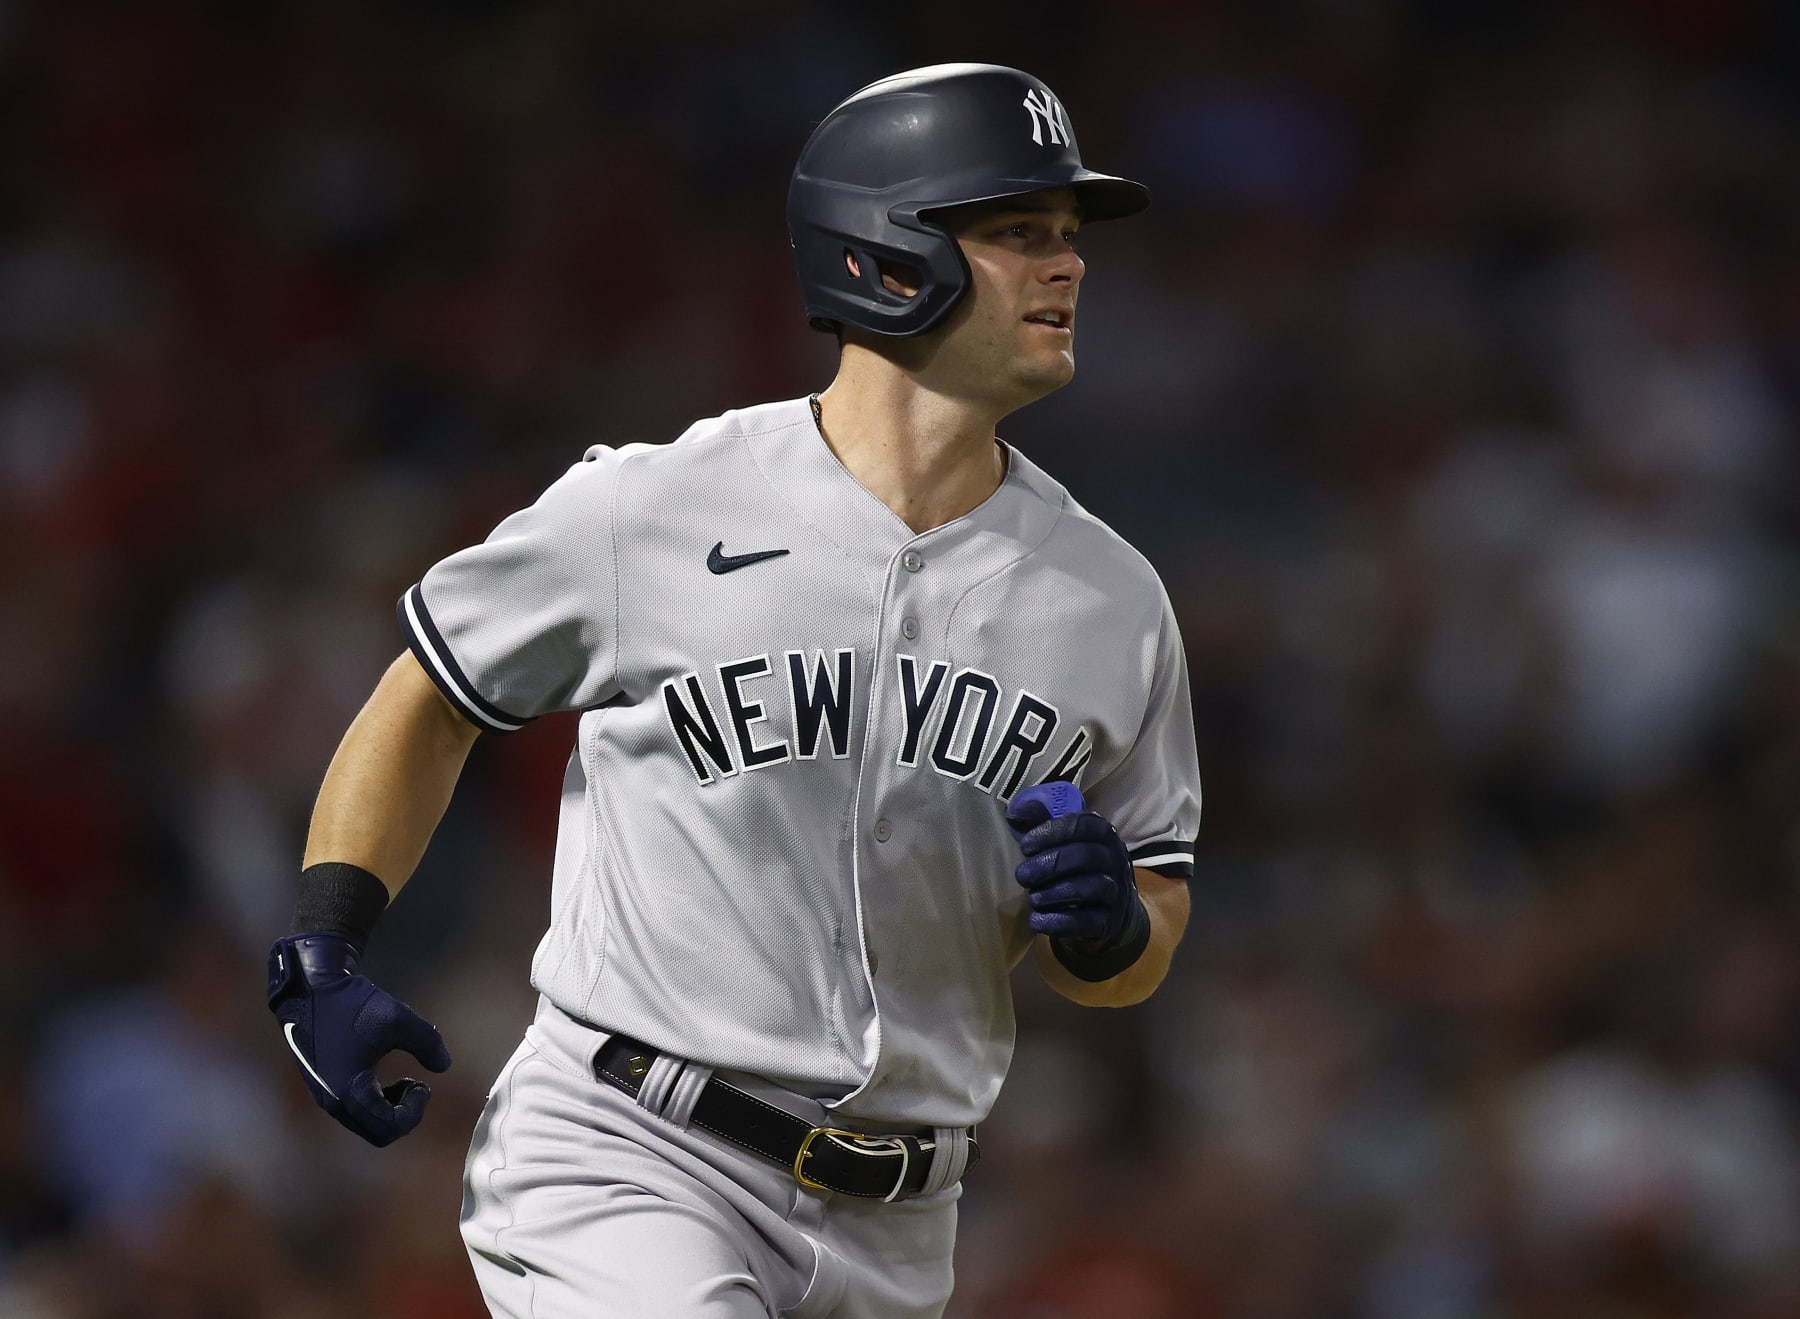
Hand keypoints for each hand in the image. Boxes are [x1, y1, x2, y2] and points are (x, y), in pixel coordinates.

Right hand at [267, 933, 450, 1146]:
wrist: (310, 989)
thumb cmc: (353, 1004)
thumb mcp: (399, 1019)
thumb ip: (427, 1043)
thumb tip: (444, 1066)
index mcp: (350, 1092)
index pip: (390, 1128)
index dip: (415, 1111)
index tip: (422, 1083)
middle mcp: (332, 1102)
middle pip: (377, 1133)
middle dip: (402, 1114)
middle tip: (414, 1085)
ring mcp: (323, 1095)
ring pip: (364, 1123)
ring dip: (387, 1109)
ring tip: (400, 1081)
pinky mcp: (320, 1086)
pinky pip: (352, 1110)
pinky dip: (372, 1101)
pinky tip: (379, 1075)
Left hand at [1005, 782, 1142, 950]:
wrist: (1113, 916)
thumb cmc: (1079, 871)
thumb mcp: (1067, 844)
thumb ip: (1043, 823)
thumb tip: (1014, 812)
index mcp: (1104, 835)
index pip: (1083, 825)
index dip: (1051, 832)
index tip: (1026, 846)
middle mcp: (1116, 861)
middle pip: (1085, 856)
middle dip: (1047, 865)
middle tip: (1022, 875)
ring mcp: (1116, 893)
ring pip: (1089, 888)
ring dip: (1052, 893)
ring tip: (1032, 898)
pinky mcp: (1109, 923)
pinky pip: (1085, 921)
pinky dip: (1057, 921)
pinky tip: (1037, 920)